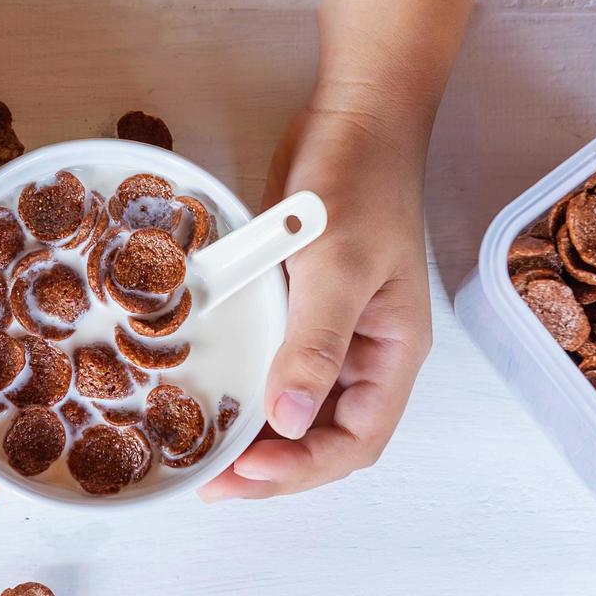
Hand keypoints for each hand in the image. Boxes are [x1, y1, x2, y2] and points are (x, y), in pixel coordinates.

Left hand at [199, 91, 432, 499]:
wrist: (354, 114)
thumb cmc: (360, 181)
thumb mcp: (339, 265)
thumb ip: (315, 344)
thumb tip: (287, 421)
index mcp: (392, 352)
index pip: (355, 441)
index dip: (303, 469)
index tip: (245, 472)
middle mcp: (364, 352)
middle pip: (323, 436)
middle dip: (272, 467)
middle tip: (210, 480)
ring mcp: (331, 330)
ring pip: (295, 407)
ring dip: (256, 436)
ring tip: (203, 455)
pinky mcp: (300, 305)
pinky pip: (274, 364)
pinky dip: (246, 389)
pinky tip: (209, 398)